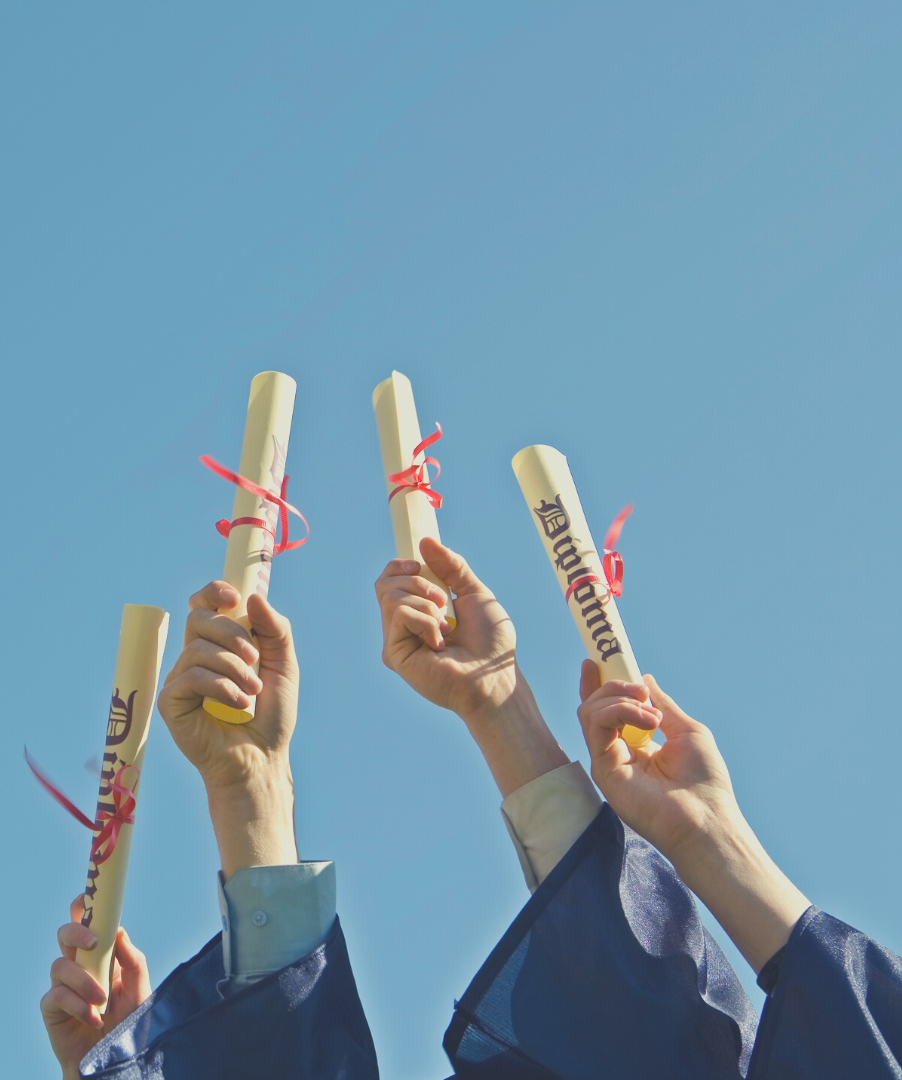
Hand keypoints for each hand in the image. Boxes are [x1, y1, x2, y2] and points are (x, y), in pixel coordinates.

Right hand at [41, 896, 149, 1079]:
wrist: (115, 1059)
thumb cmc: (128, 1022)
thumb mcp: (140, 989)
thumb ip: (132, 960)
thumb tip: (118, 931)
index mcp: (101, 954)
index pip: (88, 923)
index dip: (84, 906)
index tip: (88, 896)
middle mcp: (80, 965)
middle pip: (65, 933)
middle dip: (76, 932)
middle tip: (93, 942)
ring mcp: (64, 986)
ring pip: (60, 964)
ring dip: (83, 980)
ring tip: (102, 1000)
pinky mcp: (52, 1009)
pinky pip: (56, 995)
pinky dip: (76, 1005)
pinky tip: (92, 1018)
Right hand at [157, 583, 298, 876]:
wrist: (263, 758)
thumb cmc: (271, 714)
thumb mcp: (284, 666)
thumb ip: (275, 630)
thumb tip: (253, 597)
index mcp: (220, 643)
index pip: (204, 604)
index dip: (213, 592)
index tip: (233, 597)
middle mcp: (195, 656)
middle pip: (198, 618)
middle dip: (231, 633)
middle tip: (255, 658)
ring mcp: (180, 678)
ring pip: (197, 648)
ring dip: (233, 667)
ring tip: (253, 692)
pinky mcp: (171, 702)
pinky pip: (191, 677)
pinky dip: (221, 687)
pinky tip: (239, 705)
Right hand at [376, 538, 567, 795]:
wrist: (492, 674)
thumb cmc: (489, 641)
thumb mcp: (473, 592)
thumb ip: (451, 566)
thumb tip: (424, 541)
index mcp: (417, 611)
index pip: (390, 579)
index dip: (400, 565)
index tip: (418, 564)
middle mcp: (402, 626)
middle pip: (384, 583)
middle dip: (417, 580)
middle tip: (443, 600)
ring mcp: (395, 640)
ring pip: (390, 596)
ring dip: (426, 602)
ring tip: (446, 626)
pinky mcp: (393, 654)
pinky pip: (399, 615)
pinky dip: (425, 621)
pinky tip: (440, 642)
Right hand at [577, 664, 734, 862]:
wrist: (707, 819)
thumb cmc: (704, 781)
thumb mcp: (685, 730)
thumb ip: (661, 704)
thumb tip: (644, 677)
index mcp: (636, 744)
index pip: (607, 709)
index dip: (600, 684)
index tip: (597, 660)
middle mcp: (617, 752)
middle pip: (593, 706)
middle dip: (611, 684)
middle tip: (639, 687)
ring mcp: (607, 761)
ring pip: (590, 712)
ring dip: (619, 699)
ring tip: (651, 713)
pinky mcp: (603, 770)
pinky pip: (596, 726)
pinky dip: (619, 712)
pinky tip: (647, 720)